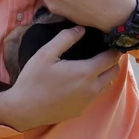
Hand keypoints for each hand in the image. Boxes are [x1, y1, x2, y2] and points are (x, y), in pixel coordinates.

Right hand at [0, 26, 120, 130]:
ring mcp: (87, 102)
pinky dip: (96, 85)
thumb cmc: (34, 79)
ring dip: (106, 73)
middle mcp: (91, 89)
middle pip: (114, 73)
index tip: (113, 40)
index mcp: (85, 73)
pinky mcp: (80, 110)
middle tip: (106, 49)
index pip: (111, 59)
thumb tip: (81, 28)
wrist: (24, 110)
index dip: (115, 49)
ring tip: (96, 62)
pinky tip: (82, 78)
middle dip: (113, 60)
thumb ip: (66, 38)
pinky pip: (95, 95)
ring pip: (106, 85)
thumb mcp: (46, 53)